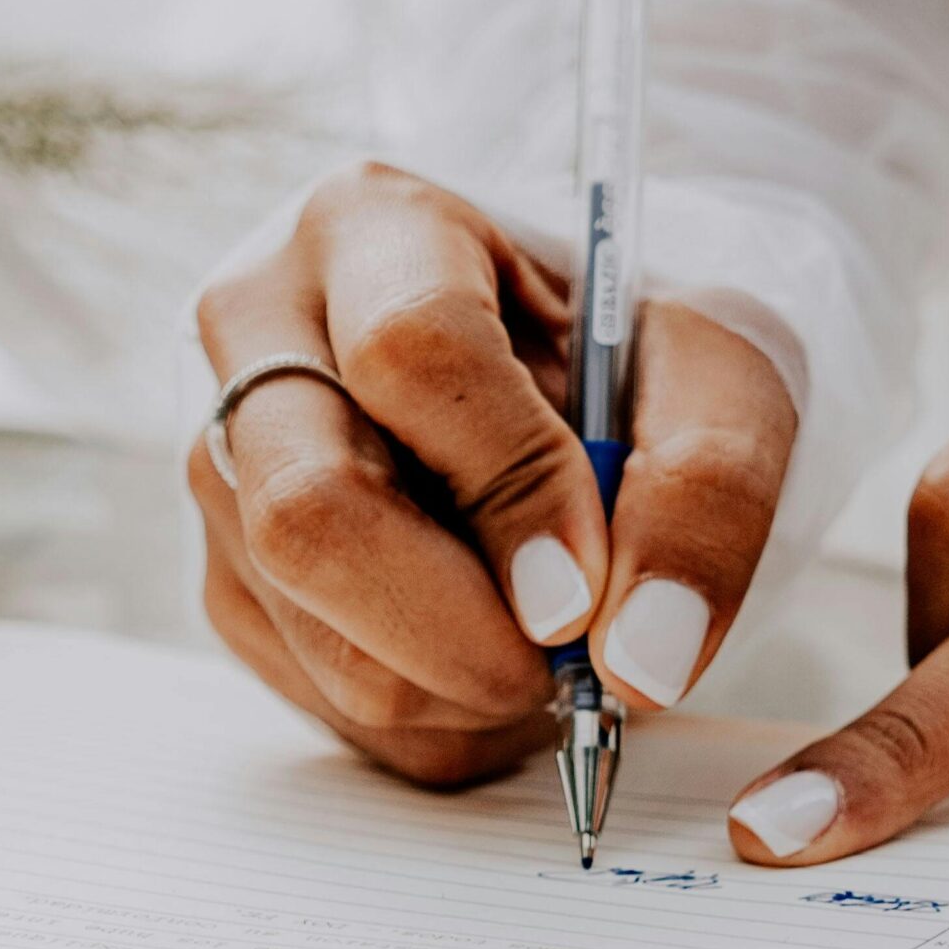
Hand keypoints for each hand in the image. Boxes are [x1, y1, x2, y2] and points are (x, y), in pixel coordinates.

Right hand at [191, 164, 796, 784]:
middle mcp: (259, 333)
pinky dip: (447, 719)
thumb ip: (707, 490)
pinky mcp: (232, 582)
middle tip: (572, 666)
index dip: (511, 488)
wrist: (586, 394)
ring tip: (554, 637)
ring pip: (320, 633)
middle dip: (462, 632)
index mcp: (375, 229)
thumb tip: (638, 653)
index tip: (588, 591)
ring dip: (468, 686)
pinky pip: (333, 704)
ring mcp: (226, 466)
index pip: (411, 352)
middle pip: (310, 511)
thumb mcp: (723, 380)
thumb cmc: (640, 362)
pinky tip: (499, 648)